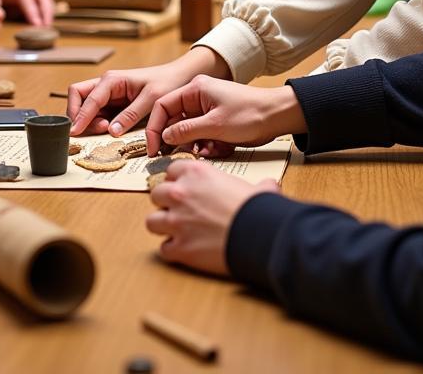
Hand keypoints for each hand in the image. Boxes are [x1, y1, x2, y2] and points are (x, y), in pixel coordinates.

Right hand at [67, 46, 229, 137]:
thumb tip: (110, 131)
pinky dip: (97, 122)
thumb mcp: (151, 99)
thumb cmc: (168, 83)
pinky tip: (109, 131)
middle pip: (79, 97)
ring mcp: (110, 94)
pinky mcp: (115, 103)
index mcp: (112, 80)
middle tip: (92, 130)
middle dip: (78, 114)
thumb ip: (130, 115)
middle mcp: (106, 85)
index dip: (80, 116)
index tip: (75, 132)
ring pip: (86, 105)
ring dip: (88, 120)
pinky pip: (98, 112)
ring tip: (105, 131)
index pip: (87, 98)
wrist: (181, 77)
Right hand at [146, 77, 305, 156]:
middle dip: (178, 139)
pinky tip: (218, 149)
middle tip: (179, 155)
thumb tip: (165, 138)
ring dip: (195, 144)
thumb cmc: (250, 114)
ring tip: (208, 151)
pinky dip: (207, 144)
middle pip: (175, 120)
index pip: (163, 106)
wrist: (279, 116)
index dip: (155, 127)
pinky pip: (202, 135)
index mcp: (195, 89)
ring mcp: (208, 108)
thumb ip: (186, 131)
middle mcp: (198, 96)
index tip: (153, 147)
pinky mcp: (217, 120)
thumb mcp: (215, 125)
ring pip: (189, 130)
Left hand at [146, 161, 280, 274]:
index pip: (172, 171)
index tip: (186, 188)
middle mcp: (180, 193)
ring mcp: (176, 221)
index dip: (178, 180)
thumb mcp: (257, 188)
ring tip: (177, 231)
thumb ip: (257, 185)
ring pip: (152, 221)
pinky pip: (164, 250)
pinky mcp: (179, 248)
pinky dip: (172, 251)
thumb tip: (270, 186)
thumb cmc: (258, 209)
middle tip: (181, 211)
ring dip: (164, 226)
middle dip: (167, 203)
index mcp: (196, 173)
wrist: (259, 234)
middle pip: (157, 194)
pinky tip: (184, 251)